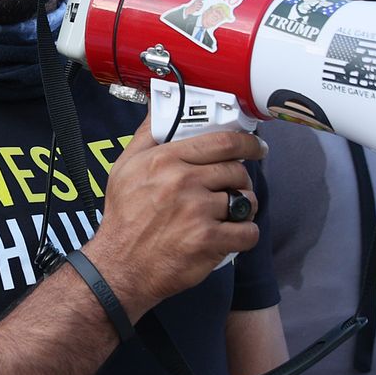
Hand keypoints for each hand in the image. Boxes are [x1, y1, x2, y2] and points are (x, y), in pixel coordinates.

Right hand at [82, 113, 263, 316]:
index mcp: (164, 160)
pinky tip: (231, 236)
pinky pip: (247, 231)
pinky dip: (245, 235)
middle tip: (233, 189)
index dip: (246, 143)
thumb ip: (146, 135)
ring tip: (230, 215)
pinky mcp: (208, 240)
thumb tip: (162, 107)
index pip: (220, 142)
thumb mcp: (124, 168)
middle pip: (236, 171)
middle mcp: (182, 182)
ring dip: (244, 208)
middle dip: (240, 180)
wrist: (119, 267)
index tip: (256, 147)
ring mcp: (197, 211)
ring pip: (245, 200)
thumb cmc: (123, 218)